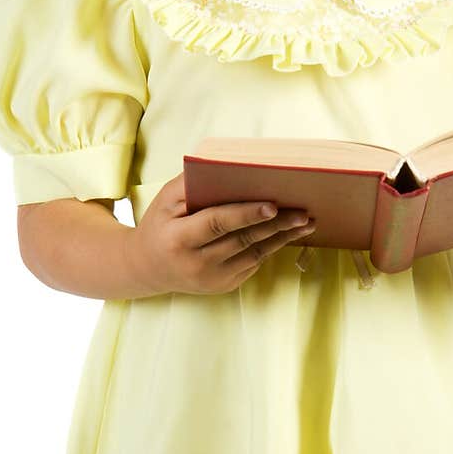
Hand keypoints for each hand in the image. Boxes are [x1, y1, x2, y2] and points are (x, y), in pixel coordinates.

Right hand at [128, 173, 315, 294]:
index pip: (217, 224)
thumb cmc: (160, 225)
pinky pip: (253, 263)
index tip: (272, 205)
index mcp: (178, 239)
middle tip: (303, 212)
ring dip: (282, 238)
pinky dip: (271, 246)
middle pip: (243, 240)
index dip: (246, 214)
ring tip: (306, 222)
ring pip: (254, 255)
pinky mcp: (224, 286)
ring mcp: (212, 279)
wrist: (147, 268)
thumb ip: (193, 183)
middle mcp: (196, 264)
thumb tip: (228, 167)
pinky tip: (289, 233)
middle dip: (275, 225)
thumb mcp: (166, 200)